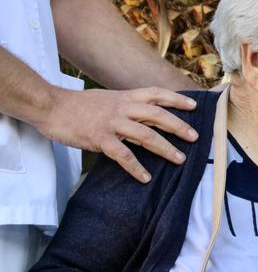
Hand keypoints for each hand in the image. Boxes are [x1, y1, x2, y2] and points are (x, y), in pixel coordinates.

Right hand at [38, 87, 197, 182]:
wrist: (49, 106)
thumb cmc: (78, 105)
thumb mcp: (107, 100)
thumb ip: (127, 107)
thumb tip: (147, 117)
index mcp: (125, 97)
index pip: (156, 94)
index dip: (176, 99)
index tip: (194, 106)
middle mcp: (122, 108)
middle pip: (158, 114)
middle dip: (179, 126)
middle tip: (195, 137)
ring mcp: (112, 123)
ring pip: (146, 135)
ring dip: (165, 148)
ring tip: (179, 159)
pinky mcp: (100, 138)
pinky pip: (123, 155)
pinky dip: (136, 167)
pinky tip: (146, 177)